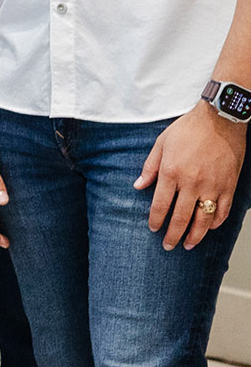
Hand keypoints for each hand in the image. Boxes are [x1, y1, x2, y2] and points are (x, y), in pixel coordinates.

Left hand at [136, 106, 244, 250]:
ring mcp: (213, 186)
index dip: (156, 221)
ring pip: (204, 219)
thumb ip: (149, 167)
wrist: (220, 120)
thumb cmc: (189, 129)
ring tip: (188, 245)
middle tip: (168, 246)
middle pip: (181, 217)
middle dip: (173, 235)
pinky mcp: (229, 185)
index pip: (160, 205)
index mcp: (171, 173)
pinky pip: (224, 210)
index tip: (153, 229)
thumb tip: (138, 186)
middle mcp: (192, 183)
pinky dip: (217, 221)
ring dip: (196, 235)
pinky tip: (210, 227)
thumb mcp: (161, 144)